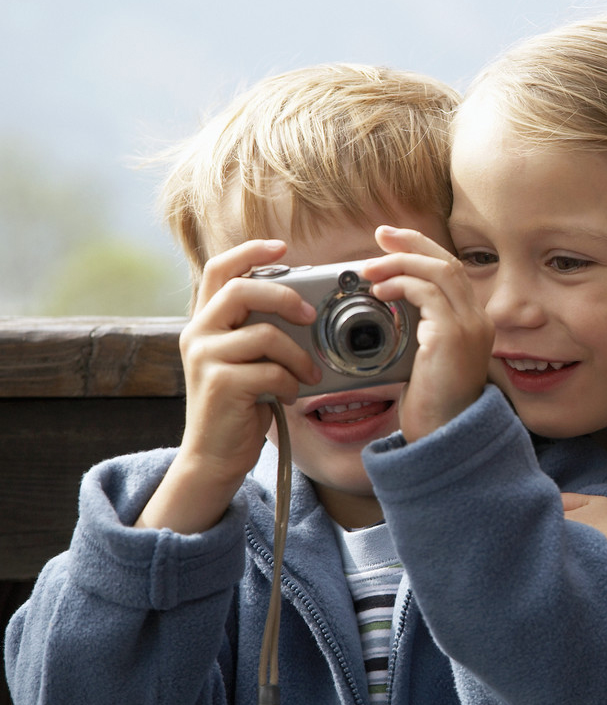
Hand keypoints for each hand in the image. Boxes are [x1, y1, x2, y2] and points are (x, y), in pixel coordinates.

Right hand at [136, 240, 319, 532]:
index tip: (282, 247)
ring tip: (307, 374)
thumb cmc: (240, 407)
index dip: (250, 252)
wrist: (214, 457)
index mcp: (204, 322)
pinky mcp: (220, 384)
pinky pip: (272, 371)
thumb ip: (260, 332)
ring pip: (265, 335)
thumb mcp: (246, 361)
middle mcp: (198, 334)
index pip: (219, 270)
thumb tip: (306, 309)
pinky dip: (290, 384)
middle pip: (243, 291)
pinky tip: (288, 397)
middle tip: (311, 316)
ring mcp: (205, 358)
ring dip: (298, 356)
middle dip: (285, 297)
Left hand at [363, 226, 493, 441]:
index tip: (391, 241)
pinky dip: (401, 285)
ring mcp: (470, 327)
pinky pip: (428, 294)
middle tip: (380, 236)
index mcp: (473, 323)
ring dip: (400, 264)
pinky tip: (381, 293)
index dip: (422, 250)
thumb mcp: (424, 358)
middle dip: (411, 243)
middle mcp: (479, 321)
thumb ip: (417, 328)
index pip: (451, 271)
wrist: (443, 435)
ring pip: (439, 272)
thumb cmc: (431, 404)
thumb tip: (385, 302)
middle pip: (448, 263)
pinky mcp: (453, 336)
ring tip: (371, 270)